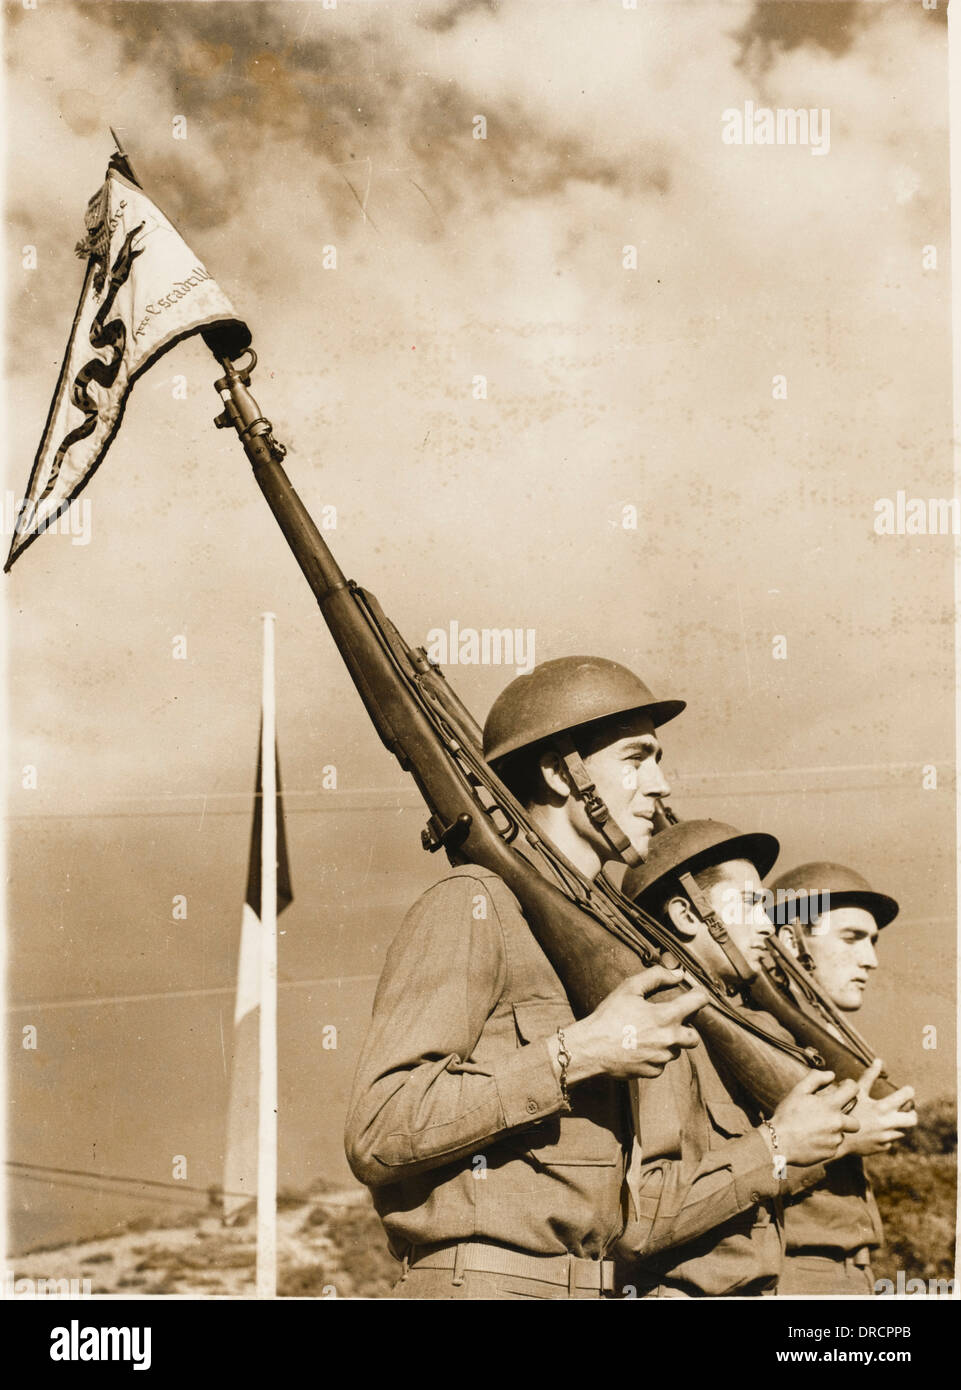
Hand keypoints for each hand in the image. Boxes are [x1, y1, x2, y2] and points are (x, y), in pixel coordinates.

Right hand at [557, 967, 708, 1081]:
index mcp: (666, 1017)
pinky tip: (639, 1047)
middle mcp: (670, 1040)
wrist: (591, 1048)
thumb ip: (656, 977)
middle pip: (694, 1037)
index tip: (696, 994)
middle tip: (672, 1021)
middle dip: (688, 1028)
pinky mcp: (653, 1072)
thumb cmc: (609, 1016)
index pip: (698, 1003)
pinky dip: (655, 1055)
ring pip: (676, 1050)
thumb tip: (678, 974)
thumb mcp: (629, 988)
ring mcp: (662, 1059)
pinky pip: (661, 1063)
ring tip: (648, 1034)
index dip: (699, 995)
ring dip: (669, 1042)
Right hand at [769, 1070, 860, 1165]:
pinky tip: (813, 1139)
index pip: (853, 1090)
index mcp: (830, 1105)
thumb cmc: (788, 1115)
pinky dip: (827, 1142)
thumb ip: (816, 1079)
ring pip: (842, 1134)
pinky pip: (834, 1145)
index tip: (844, 1087)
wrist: (779, 1142)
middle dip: (848, 1117)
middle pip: (856, 1121)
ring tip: (816, 1129)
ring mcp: (835, 1140)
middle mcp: (837, 1123)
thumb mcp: (798, 1091)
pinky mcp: (831, 1152)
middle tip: (833, 1115)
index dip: (850, 1086)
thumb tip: (832, 1075)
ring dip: (834, 1130)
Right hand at [834, 1059, 916, 1156]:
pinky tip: (873, 1131)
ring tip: (884, 1119)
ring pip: (901, 1131)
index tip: (907, 1091)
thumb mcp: (857, 1092)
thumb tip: (879, 1060)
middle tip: (904, 1109)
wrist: (836, 1137)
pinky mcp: (881, 1148)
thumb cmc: (846, 1111)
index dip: (908, 1092)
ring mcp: (885, 1138)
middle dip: (911, 1113)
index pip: (906, 1097)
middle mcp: (887, 1124)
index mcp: (882, 1108)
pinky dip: (884, 1136)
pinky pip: (889, 1141)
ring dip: (896, 1125)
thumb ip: (869, 1076)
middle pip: (912, 1119)